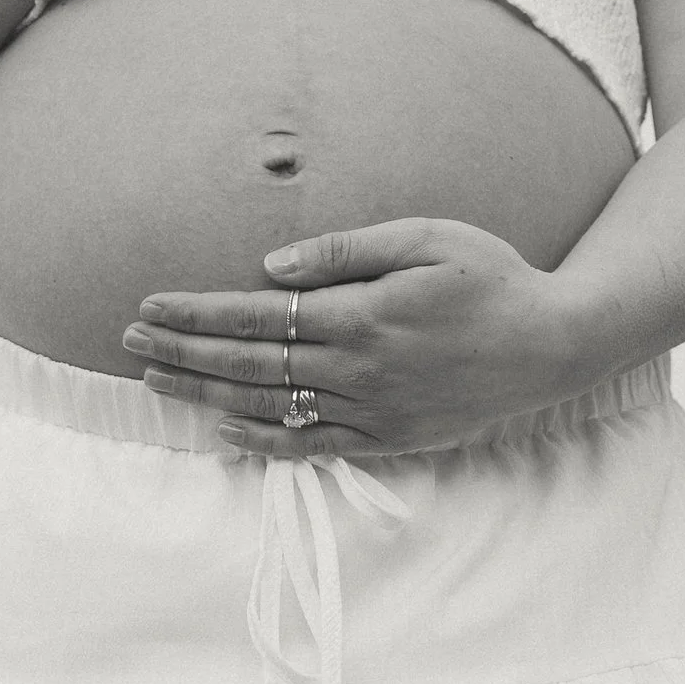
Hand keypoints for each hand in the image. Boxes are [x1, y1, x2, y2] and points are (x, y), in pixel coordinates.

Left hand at [124, 217, 598, 459]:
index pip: (257, 317)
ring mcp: (373, 411)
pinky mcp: (389, 438)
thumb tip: (268, 268)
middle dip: (183, 353)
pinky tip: (225, 431)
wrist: (554, 344)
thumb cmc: (493, 276)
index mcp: (363, 315)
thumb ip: (344, 251)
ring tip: (157, 382)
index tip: (150, 307)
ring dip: (206, 395)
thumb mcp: (425, 237)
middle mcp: (360, 369)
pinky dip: (263, 441)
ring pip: (269, 406)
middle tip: (129, 342)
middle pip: (249, 365)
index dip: (197, 315)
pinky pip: (312, 446)